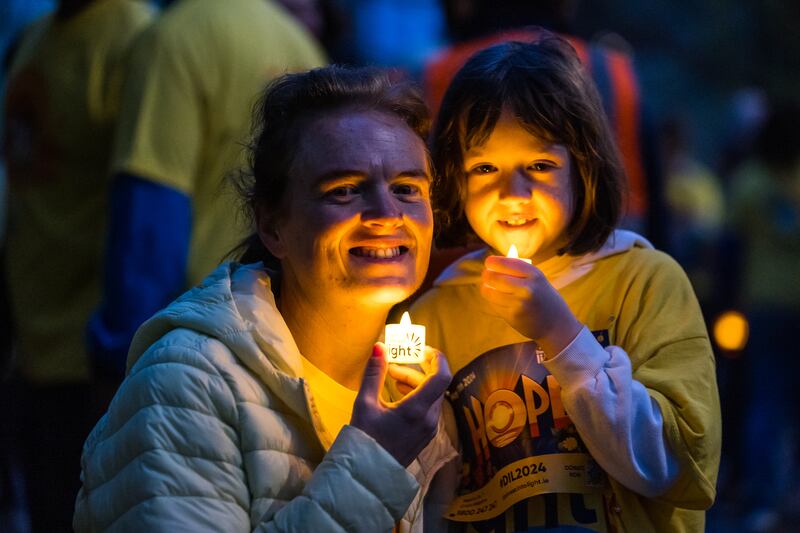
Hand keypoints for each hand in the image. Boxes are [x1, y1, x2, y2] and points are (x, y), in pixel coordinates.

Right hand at [351, 343, 450, 466]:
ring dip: (415, 383)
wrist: (366, 474)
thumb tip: (379, 347)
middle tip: (393, 365)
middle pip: (434, 384)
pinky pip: (428, 408)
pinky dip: (416, 396)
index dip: (436, 358)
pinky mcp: (425, 436)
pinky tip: (397, 395)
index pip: (441, 376)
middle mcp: (429, 419)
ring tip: (391, 379)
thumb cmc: (364, 440)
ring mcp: (429, 429)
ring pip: (431, 396)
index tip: (422, 349)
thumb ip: (373, 373)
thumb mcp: (365, 404)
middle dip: (416, 370)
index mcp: (417, 410)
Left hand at [481, 255, 581, 355]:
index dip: (492, 262)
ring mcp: (519, 303)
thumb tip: (492, 263)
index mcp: (534, 274)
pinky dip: (495, 303)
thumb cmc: (543, 298)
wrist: (556, 325)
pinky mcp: (513, 316)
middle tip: (486, 277)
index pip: (503, 263)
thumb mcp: (537, 280)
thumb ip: (517, 271)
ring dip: (488, 290)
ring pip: (489, 292)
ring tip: (492, 289)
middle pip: (492, 277)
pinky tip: (503, 303)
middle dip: (487, 276)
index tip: (489, 264)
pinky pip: (494, 305)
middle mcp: (527, 287)